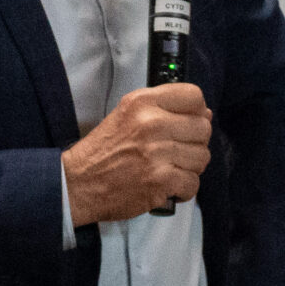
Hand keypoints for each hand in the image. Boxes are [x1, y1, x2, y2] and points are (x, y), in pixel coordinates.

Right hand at [62, 83, 211, 224]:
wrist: (78, 183)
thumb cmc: (102, 151)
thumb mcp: (126, 114)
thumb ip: (162, 109)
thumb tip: (205, 114)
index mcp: (142, 102)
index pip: (193, 96)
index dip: (197, 111)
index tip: (189, 123)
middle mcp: (151, 123)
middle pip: (203, 128)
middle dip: (195, 143)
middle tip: (178, 152)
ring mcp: (157, 152)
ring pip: (202, 157)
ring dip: (190, 167)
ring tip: (171, 169)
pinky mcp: (160, 180)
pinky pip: (193, 183)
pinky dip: (184, 189)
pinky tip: (168, 186)